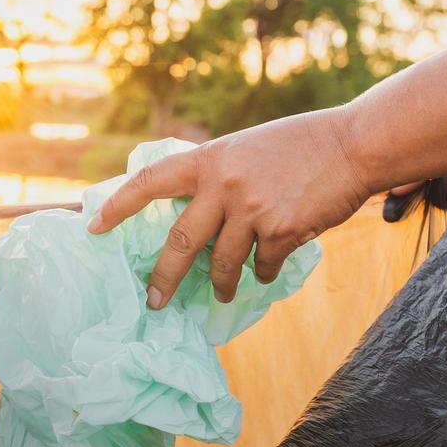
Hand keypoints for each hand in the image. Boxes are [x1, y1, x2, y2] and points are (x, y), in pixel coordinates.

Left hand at [86, 108, 371, 306]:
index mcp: (209, 159)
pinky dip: (262, 273)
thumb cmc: (299, 145)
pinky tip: (266, 272)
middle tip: (153, 301)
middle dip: (163, 278)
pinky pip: (262, 265)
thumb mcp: (245, 149)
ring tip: (222, 291)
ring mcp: (252, 210)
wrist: (353, 145)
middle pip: (180, 242)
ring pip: (222, 263)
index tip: (93, 228)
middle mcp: (224, 184)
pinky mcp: (281, 231)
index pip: (150, 182)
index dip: (118, 206)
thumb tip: (194, 215)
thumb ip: (217, 176)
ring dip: (220, 284)